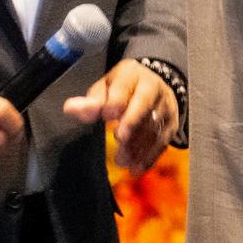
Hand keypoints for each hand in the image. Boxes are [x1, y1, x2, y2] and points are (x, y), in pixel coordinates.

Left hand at [63, 59, 178, 174]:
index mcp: (131, 74)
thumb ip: (90, 101)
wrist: (154, 85)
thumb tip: (70, 109)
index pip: (124, 87)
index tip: (107, 115)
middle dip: (132, 122)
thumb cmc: (122, 89)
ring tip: (123, 160)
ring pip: (154, 125)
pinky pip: (163, 141)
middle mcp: (153, 87)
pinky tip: (137, 168)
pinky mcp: (172, 123)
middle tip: (119, 140)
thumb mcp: (104, 88)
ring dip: (139, 145)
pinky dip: (150, 156)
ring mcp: (165, 106)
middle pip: (144, 104)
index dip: (116, 101)